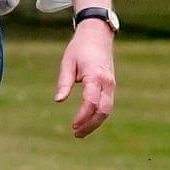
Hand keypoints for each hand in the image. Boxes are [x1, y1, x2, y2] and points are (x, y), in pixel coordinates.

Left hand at [54, 20, 115, 137]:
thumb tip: (58, 101)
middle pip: (103, 110)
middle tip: (76, 133)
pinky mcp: (111, 86)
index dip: (82, 116)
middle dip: (90, 124)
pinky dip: (98, 116)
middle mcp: (107, 82)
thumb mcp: (67, 62)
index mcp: (95, 76)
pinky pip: (107, 105)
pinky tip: (87, 122)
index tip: (72, 125)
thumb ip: (64, 82)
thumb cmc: (79, 48)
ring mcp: (111, 85)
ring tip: (80, 132)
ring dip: (95, 123)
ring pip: (107, 110)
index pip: (91, 102)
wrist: (97, 35)